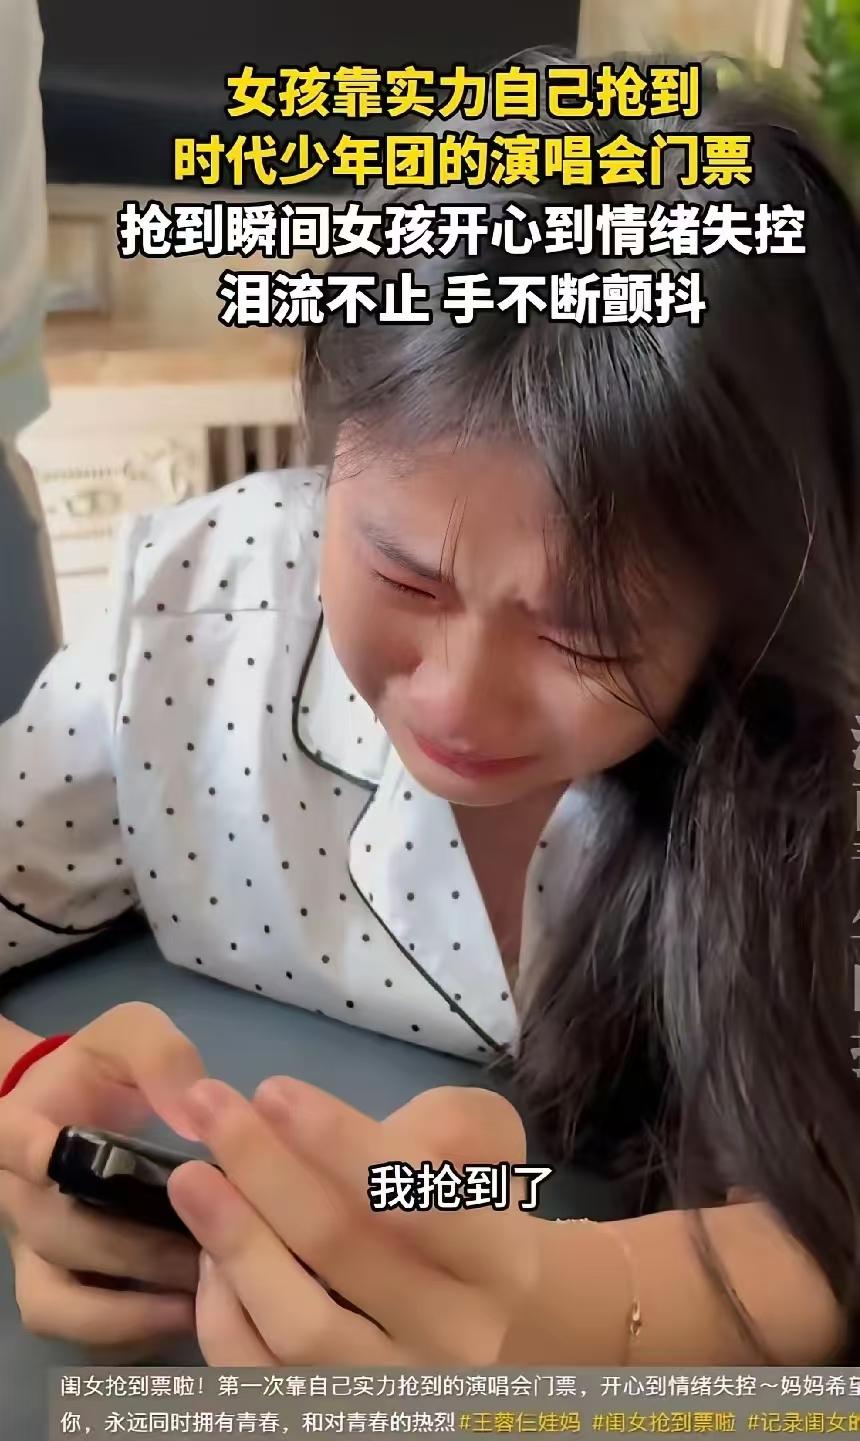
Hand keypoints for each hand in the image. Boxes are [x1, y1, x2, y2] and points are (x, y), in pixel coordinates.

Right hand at [0, 1002, 205, 1347]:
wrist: (78, 1104)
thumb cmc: (102, 1070)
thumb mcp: (130, 1034)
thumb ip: (159, 1056)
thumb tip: (193, 1112)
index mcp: (18, 1125)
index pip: (8, 1139)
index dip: (26, 1150)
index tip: (55, 1152)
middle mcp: (17, 1197)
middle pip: (58, 1235)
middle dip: (134, 1247)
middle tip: (212, 1245)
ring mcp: (31, 1250)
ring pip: (60, 1302)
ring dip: (132, 1306)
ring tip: (206, 1293)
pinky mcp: (55, 1289)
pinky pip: (79, 1330)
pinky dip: (132, 1331)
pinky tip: (194, 1313)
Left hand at [167, 1079, 544, 1364]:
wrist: (500, 1332)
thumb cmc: (475, 1216)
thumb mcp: (490, 1150)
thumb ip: (438, 1124)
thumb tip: (332, 1127)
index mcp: (500, 1264)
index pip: (417, 1201)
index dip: (338, 1143)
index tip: (271, 1089)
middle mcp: (455, 1341)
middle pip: (344, 1250)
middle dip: (266, 1168)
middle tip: (209, 1108)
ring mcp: (395, 1393)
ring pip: (299, 1327)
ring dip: (237, 1242)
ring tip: (192, 1180)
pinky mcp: (338, 1419)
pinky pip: (261, 1378)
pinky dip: (226, 1314)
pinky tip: (210, 1255)